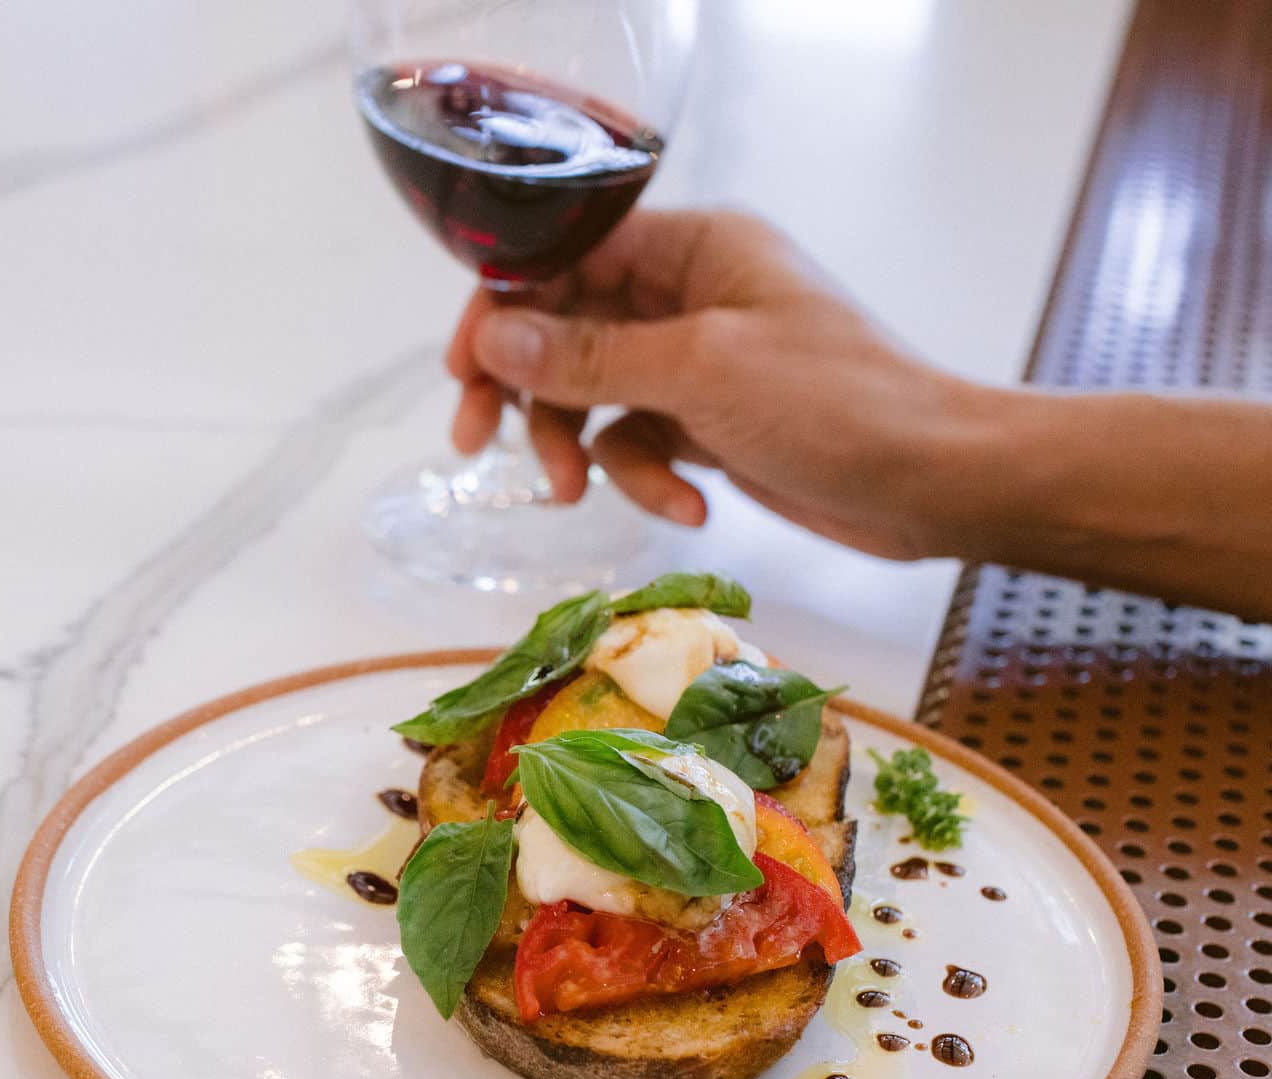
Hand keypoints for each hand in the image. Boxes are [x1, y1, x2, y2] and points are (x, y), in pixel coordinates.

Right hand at [445, 210, 978, 560]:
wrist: (936, 482)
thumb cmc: (842, 404)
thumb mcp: (702, 373)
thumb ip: (589, 356)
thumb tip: (494, 336)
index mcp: (693, 248)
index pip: (565, 258)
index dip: (504, 308)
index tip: (464, 372)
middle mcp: (688, 294)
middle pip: (564, 330)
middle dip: (527, 391)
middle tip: (478, 443)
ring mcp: (696, 361)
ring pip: (591, 394)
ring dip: (579, 446)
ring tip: (579, 493)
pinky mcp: (707, 422)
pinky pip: (635, 442)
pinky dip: (644, 478)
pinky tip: (686, 508)